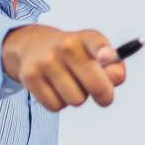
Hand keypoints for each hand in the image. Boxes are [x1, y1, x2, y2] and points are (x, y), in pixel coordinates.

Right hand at [1, 25, 128, 111]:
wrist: (34, 46)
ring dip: (77, 98)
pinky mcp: (30, 76)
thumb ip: (113, 69)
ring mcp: (46, 60)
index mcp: (86, 38)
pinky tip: (54, 89)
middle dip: (104, 96)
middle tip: (103, 97)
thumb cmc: (75, 57)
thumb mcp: (95, 54)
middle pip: (96, 86)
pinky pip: (55, 106)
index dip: (105, 53)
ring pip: (76, 100)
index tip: (107, 58)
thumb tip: (114, 80)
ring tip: (70, 85)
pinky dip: (58, 103)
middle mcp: (66, 46)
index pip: (97, 43)